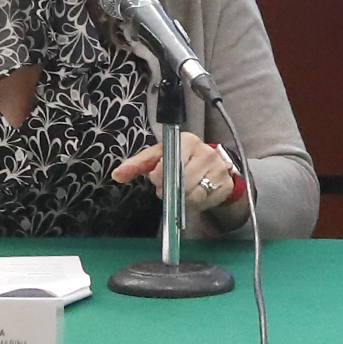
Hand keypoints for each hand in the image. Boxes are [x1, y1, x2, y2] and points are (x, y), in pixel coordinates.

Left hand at [113, 132, 242, 217]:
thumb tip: (116, 174)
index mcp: (188, 140)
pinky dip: (195, 203)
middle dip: (171, 189)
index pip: (170, 162)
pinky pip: (204, 201)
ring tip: (180, 191)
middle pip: (183, 180)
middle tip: (169, 187)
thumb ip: (137, 165)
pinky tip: (193, 195)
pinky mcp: (225, 184)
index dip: (160, 175)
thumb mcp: (158, 157)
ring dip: (182, 198)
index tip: (157, 179)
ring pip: (193, 193)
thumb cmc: (180, 159)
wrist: (211, 166)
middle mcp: (206, 152)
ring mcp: (219, 168)